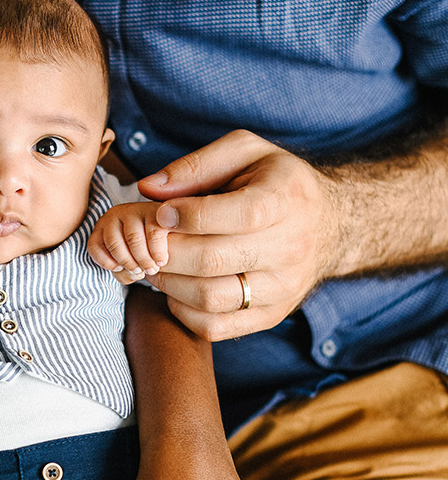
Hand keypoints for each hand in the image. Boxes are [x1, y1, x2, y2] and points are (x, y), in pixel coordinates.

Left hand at [87, 202, 169, 281]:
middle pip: (114, 243)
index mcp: (104, 226)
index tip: (119, 269)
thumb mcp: (129, 260)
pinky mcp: (156, 210)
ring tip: (152, 269)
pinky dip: (157, 251)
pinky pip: (153, 234)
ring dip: (143, 259)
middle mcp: (116, 214)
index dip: (105, 262)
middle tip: (140, 273)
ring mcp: (135, 209)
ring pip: (133, 239)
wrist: (170, 228)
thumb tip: (135, 273)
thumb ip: (124, 272)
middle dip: (127, 263)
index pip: (94, 245)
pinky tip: (161, 261)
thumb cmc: (145, 249)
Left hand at [137, 130, 340, 338]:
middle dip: (167, 251)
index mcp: (285, 200)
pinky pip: (215, 326)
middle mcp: (290, 248)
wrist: (331, 224)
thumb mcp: (246, 152)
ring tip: (156, 263)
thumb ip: (196, 165)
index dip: (189, 215)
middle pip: (213, 260)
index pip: (237, 214)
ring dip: (169, 283)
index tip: (161, 212)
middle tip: (148, 242)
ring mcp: (283, 287)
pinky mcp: (271, 315)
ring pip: (210, 297)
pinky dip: (183, 310)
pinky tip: (176, 287)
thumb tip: (148, 189)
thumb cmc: (276, 182)